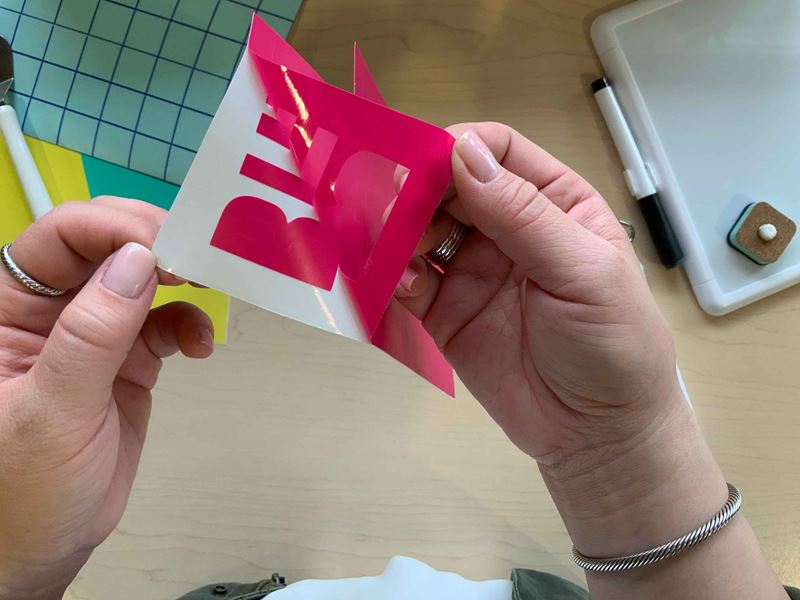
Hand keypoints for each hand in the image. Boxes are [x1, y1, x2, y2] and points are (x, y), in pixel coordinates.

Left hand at [0, 198, 213, 598]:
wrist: (45, 545)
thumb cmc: (23, 488)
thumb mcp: (54, 409)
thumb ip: (93, 334)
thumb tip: (138, 261)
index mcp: (9, 307)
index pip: (61, 237)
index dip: (113, 229)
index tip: (165, 248)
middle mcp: (51, 309)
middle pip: (106, 246)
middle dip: (155, 246)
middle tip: (197, 260)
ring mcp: (95, 332)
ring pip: (142, 279)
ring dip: (181, 282)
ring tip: (208, 289)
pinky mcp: (128, 358)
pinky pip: (165, 321)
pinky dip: (190, 324)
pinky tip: (200, 346)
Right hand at [399, 122, 681, 468]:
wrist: (597, 434)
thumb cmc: (615, 346)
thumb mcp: (583, 273)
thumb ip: (523, 215)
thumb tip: (463, 153)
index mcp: (552, 203)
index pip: (497, 152)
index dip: (459, 148)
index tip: (427, 163)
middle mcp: (506, 228)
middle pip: (447, 185)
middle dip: (417, 187)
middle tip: (392, 203)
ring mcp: (471, 270)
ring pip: (419, 228)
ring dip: (397, 228)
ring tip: (389, 243)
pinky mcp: (443, 312)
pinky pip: (406, 280)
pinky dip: (391, 274)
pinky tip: (398, 281)